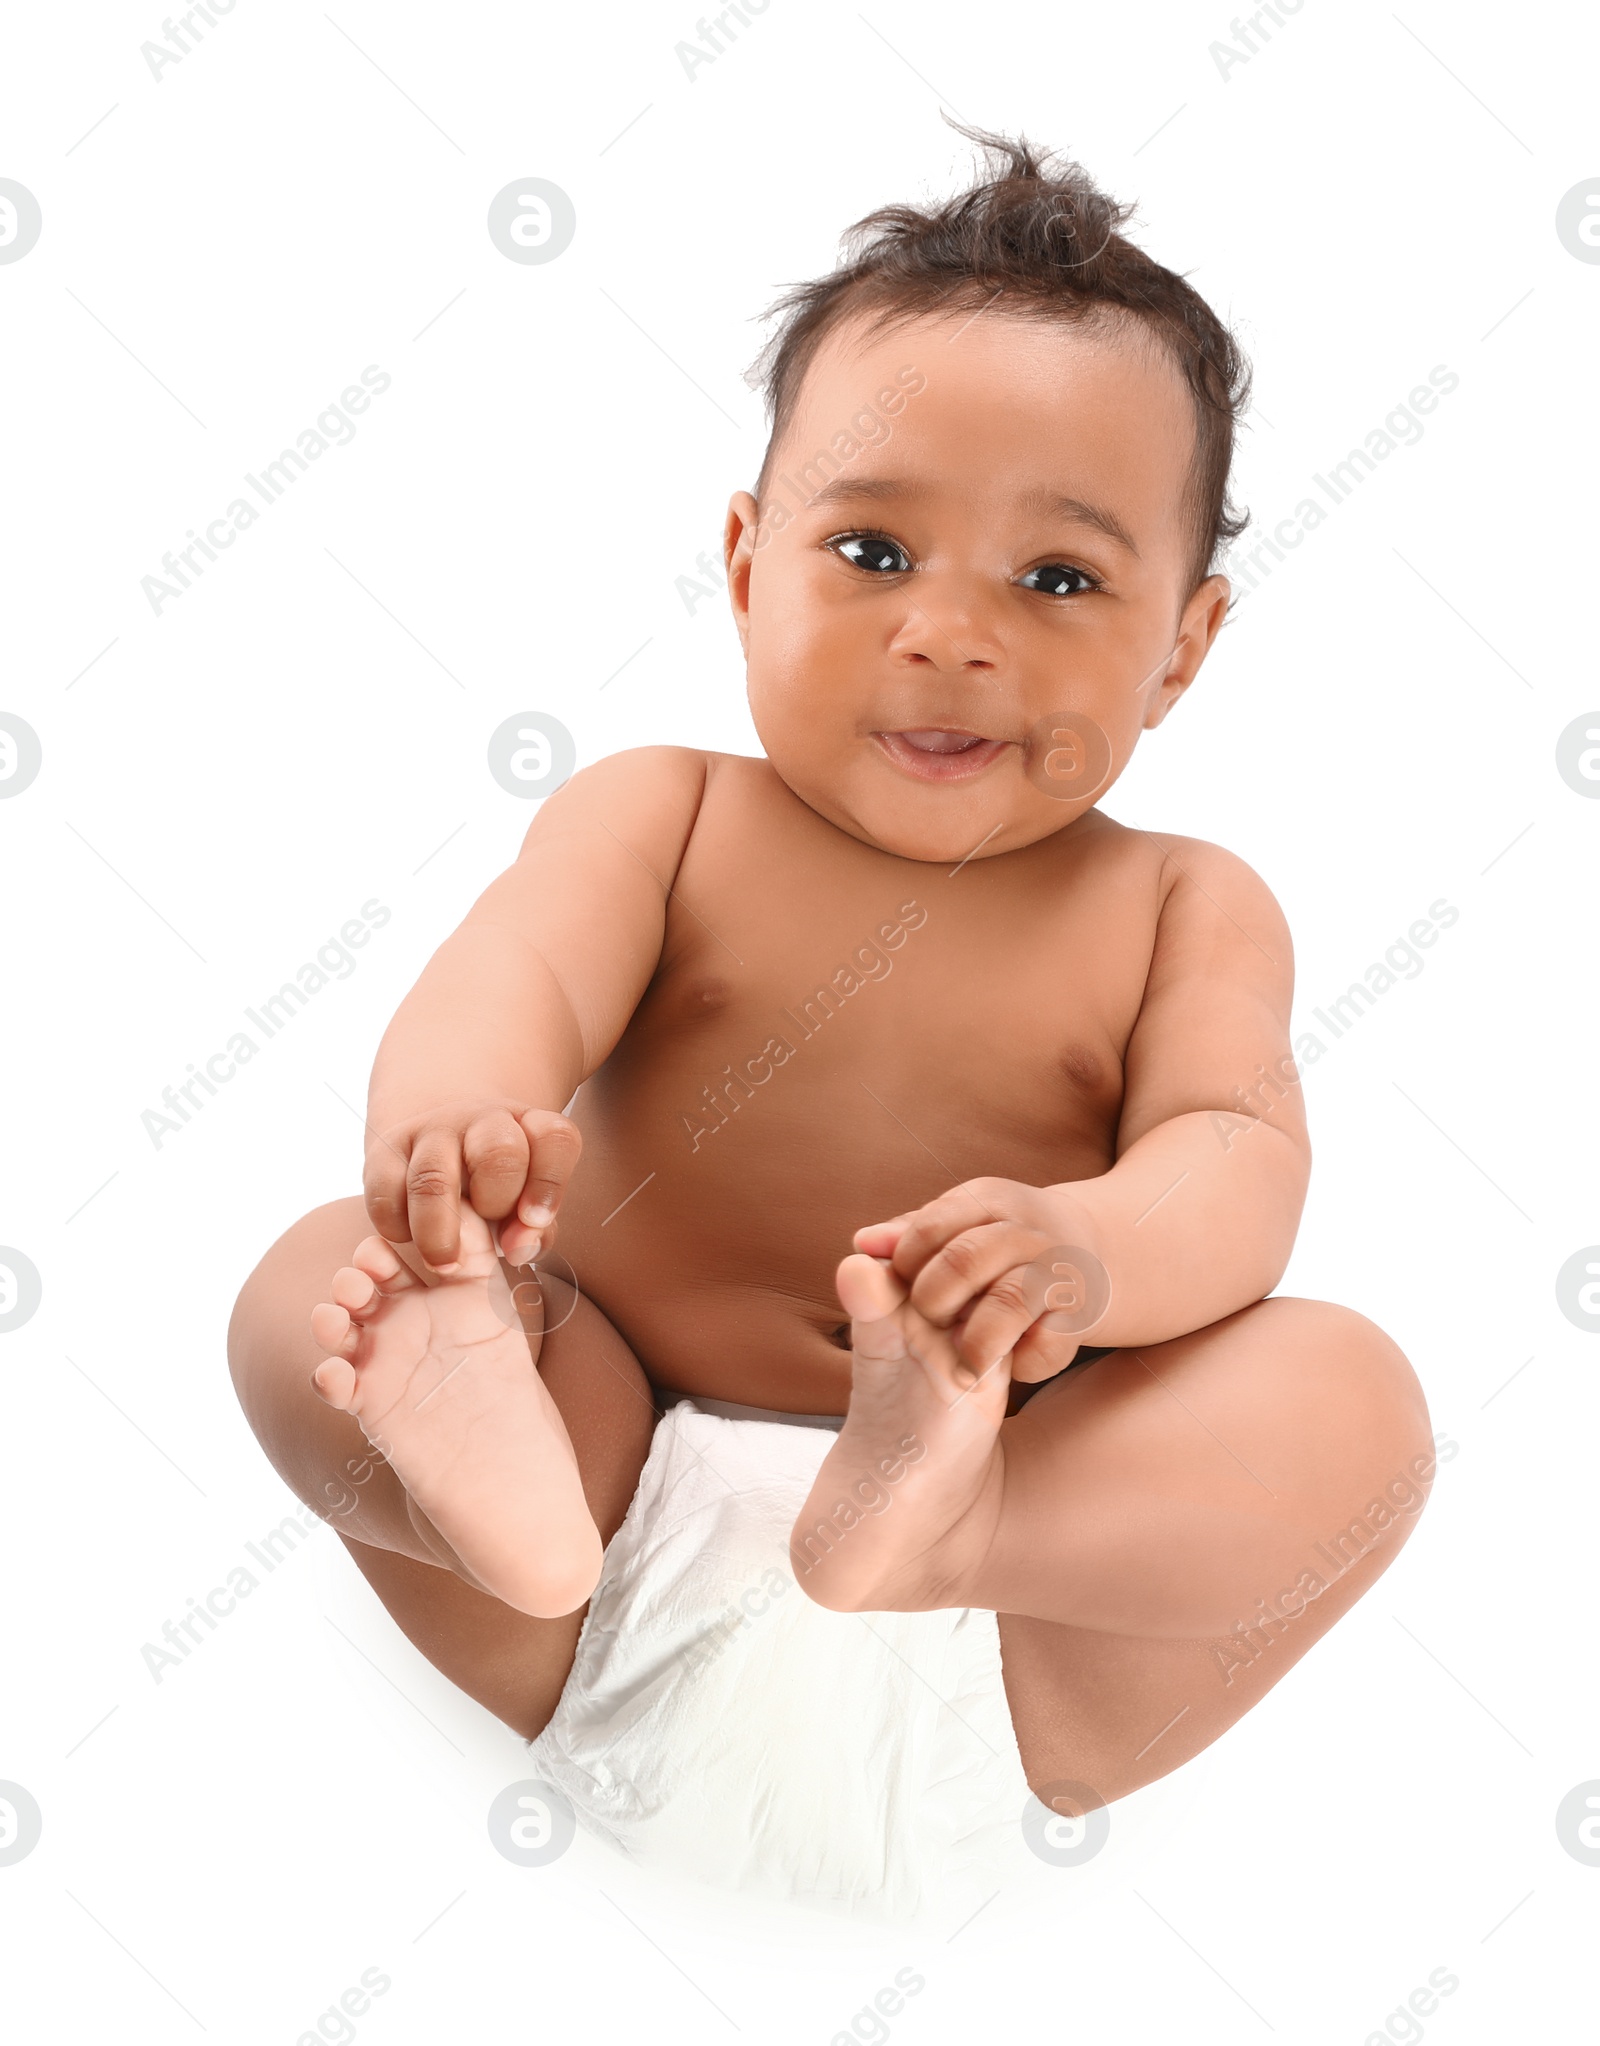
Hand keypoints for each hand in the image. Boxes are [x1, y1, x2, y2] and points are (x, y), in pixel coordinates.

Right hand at [363, 1099, 580, 1272]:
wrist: (443, 1142)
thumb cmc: (498, 1187)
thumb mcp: (527, 1202)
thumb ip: (535, 1229)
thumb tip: (518, 1250)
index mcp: (529, 1126)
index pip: (553, 1139)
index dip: (549, 1184)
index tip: (534, 1221)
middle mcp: (482, 1119)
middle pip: (499, 1152)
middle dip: (497, 1203)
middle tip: (489, 1236)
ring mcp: (431, 1131)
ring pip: (432, 1177)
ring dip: (440, 1231)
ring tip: (446, 1264)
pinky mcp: (385, 1151)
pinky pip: (386, 1194)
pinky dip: (397, 1227)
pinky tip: (410, 1239)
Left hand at [852, 1178, 1109, 1382]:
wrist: (1084, 1254)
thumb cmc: (991, 1247)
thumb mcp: (951, 1231)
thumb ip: (905, 1239)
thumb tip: (862, 1244)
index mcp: (986, 1201)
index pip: (928, 1229)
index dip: (904, 1265)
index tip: (903, 1287)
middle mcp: (1025, 1230)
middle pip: (963, 1262)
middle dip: (933, 1301)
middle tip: (929, 1321)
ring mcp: (1056, 1271)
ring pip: (1007, 1302)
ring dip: (974, 1342)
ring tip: (957, 1365)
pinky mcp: (1077, 1317)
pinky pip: (1046, 1345)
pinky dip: (1022, 1363)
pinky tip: (1006, 1364)